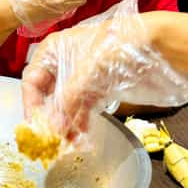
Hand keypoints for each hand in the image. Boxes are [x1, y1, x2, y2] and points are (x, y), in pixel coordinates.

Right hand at [21, 0, 187, 140]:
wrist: (156, 44)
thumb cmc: (116, 46)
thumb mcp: (86, 71)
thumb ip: (68, 100)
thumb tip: (53, 128)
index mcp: (53, 50)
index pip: (31, 80)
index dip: (31, 105)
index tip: (35, 128)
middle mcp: (62, 62)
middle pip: (47, 94)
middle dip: (49, 118)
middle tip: (52, 141)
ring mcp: (80, 76)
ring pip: (64, 105)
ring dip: (65, 124)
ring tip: (70, 143)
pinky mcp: (97, 87)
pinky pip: (82, 108)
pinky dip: (80, 122)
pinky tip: (83, 136)